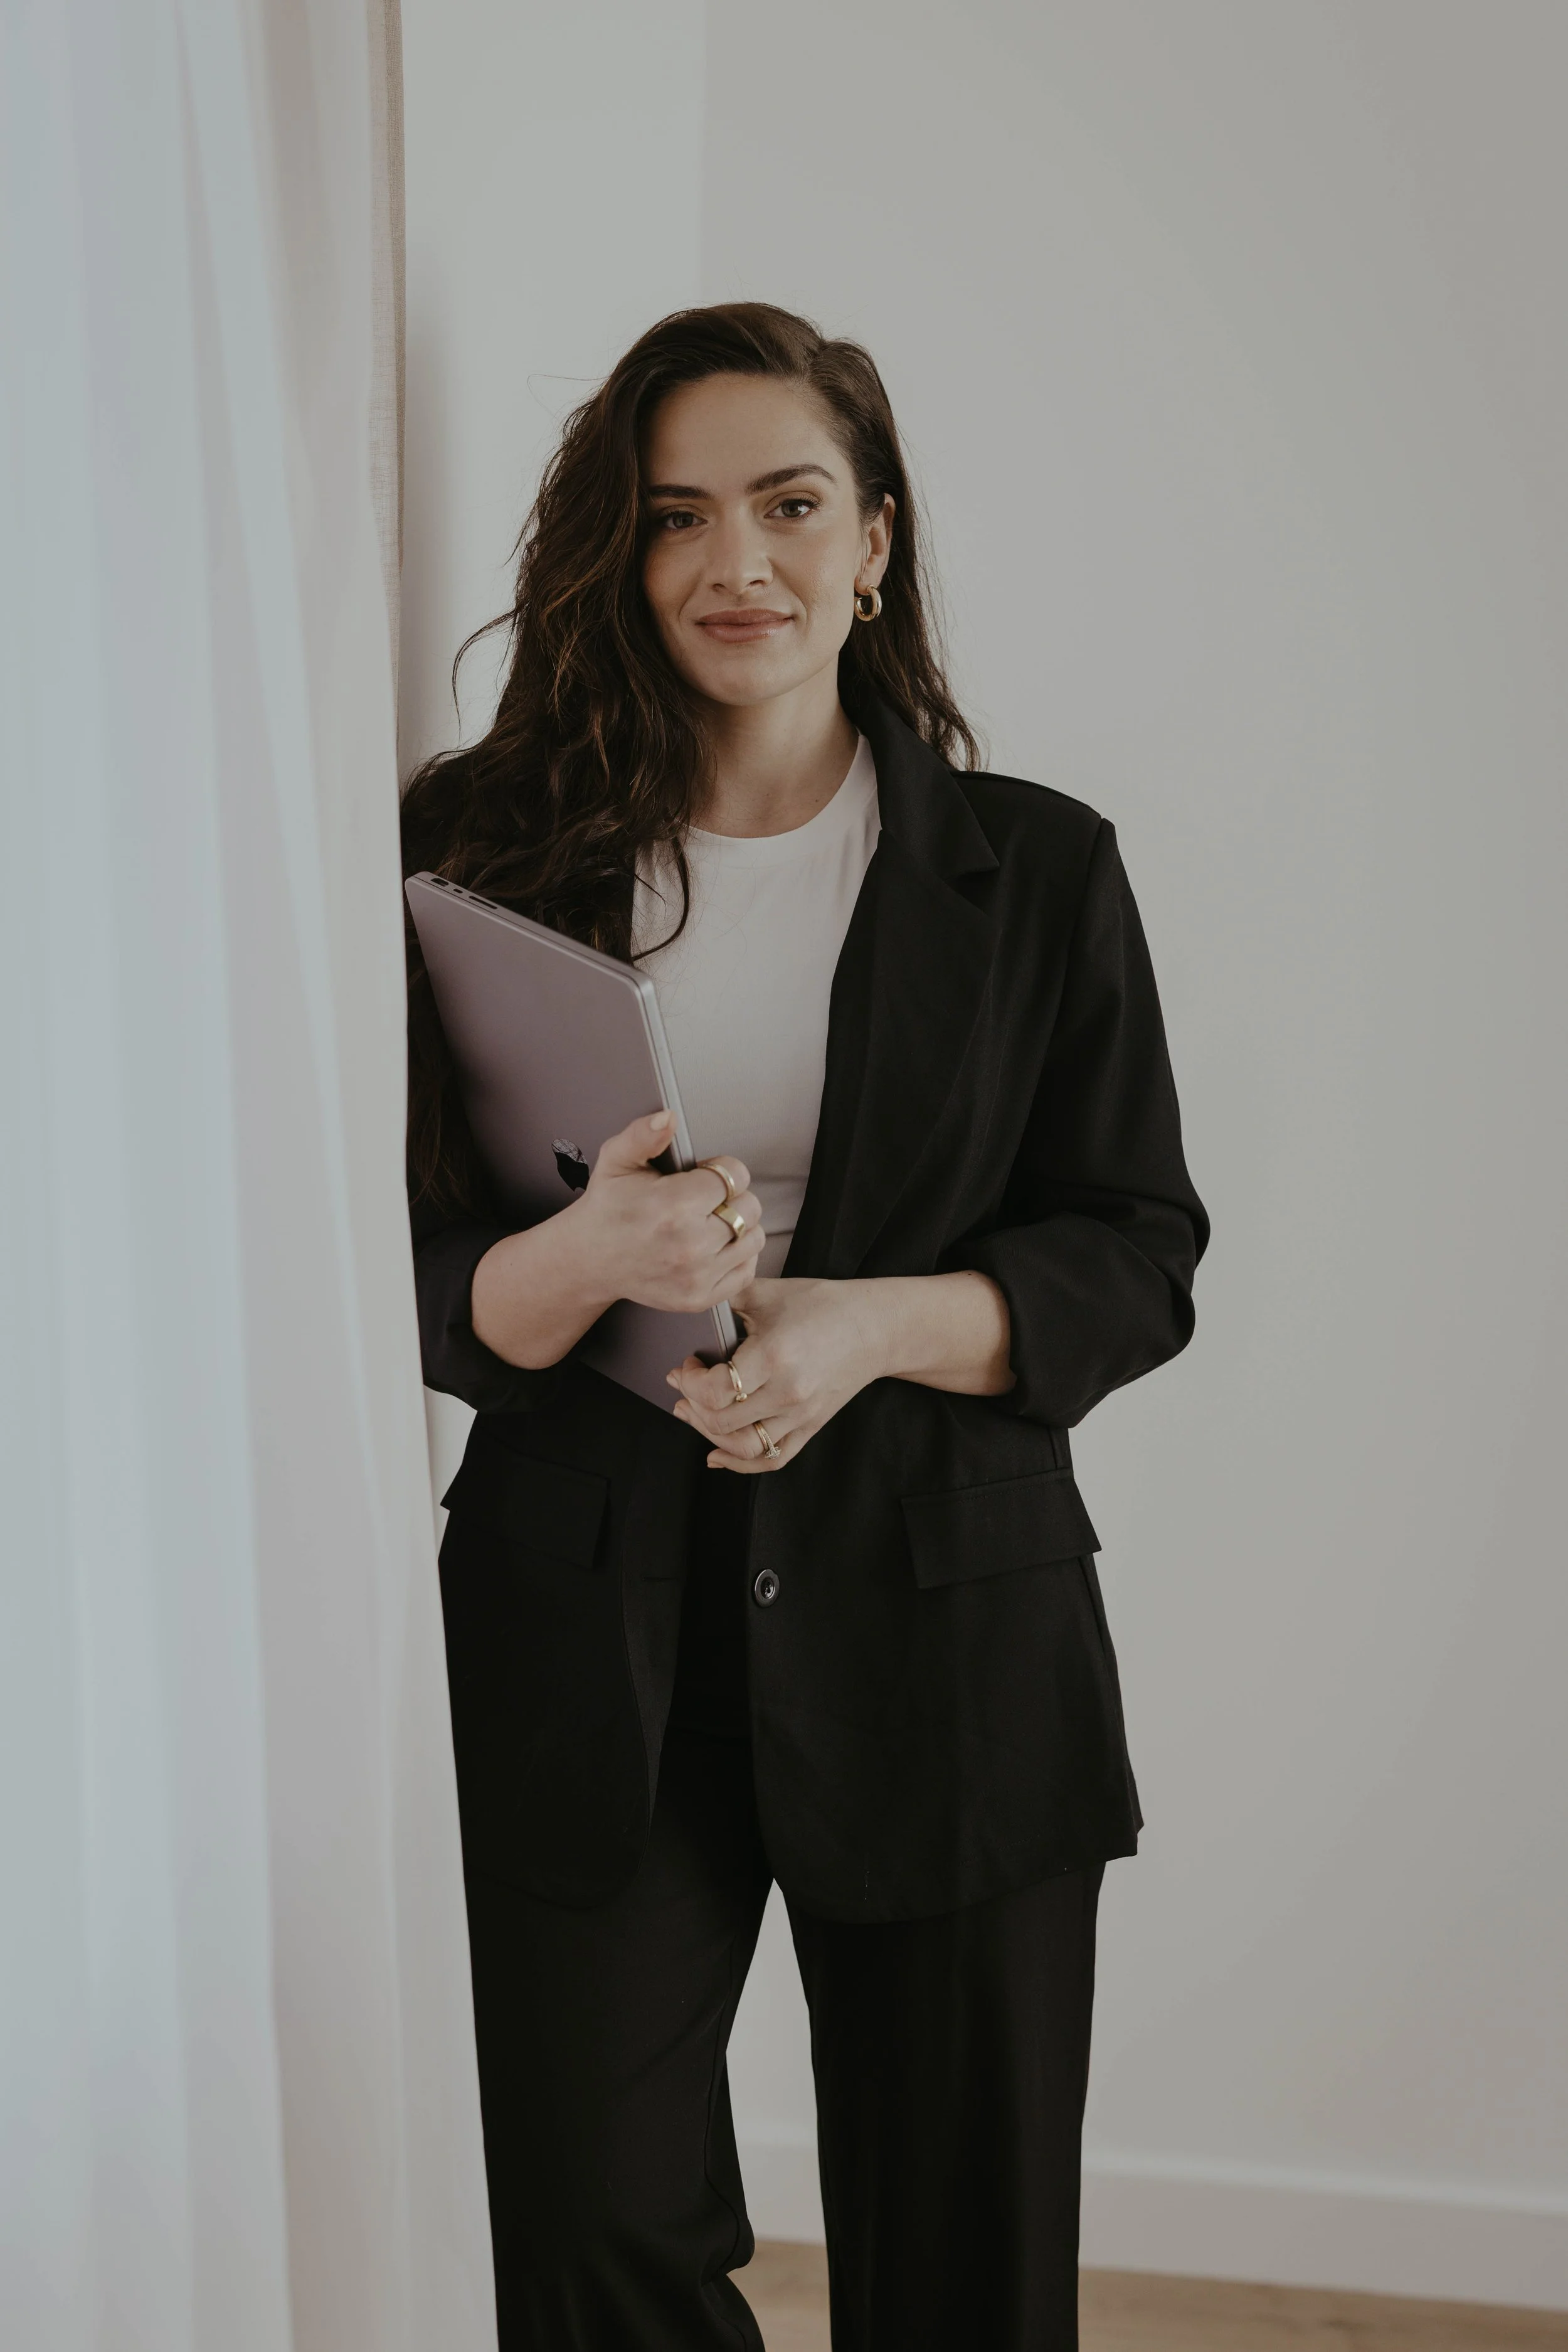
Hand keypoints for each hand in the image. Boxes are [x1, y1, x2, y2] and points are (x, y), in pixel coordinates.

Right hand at [471, 1109, 762, 1368]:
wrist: (589, 1260)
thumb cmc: (608, 1208)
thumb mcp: (617, 1161)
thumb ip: (643, 1135)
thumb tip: (667, 1118)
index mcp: (672, 1205)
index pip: (734, 1176)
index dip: (721, 1171)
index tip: (703, 1176)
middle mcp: (689, 1244)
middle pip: (749, 1207)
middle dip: (732, 1198)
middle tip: (704, 1201)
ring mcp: (696, 1275)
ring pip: (754, 1238)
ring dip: (739, 1226)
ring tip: (710, 1222)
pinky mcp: (700, 1297)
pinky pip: (747, 1271)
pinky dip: (738, 1256)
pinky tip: (715, 1246)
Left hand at [666, 1276, 886, 1472]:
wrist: (875, 1327)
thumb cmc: (823, 1305)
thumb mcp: (769, 1291)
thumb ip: (726, 1295)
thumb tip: (689, 1300)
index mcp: (774, 1356)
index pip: (715, 1390)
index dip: (690, 1381)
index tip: (688, 1365)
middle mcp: (788, 1392)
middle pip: (721, 1421)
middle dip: (691, 1404)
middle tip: (684, 1385)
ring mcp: (801, 1415)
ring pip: (742, 1447)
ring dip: (708, 1434)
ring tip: (693, 1414)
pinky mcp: (811, 1427)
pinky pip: (772, 1458)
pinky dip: (740, 1463)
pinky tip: (718, 1453)